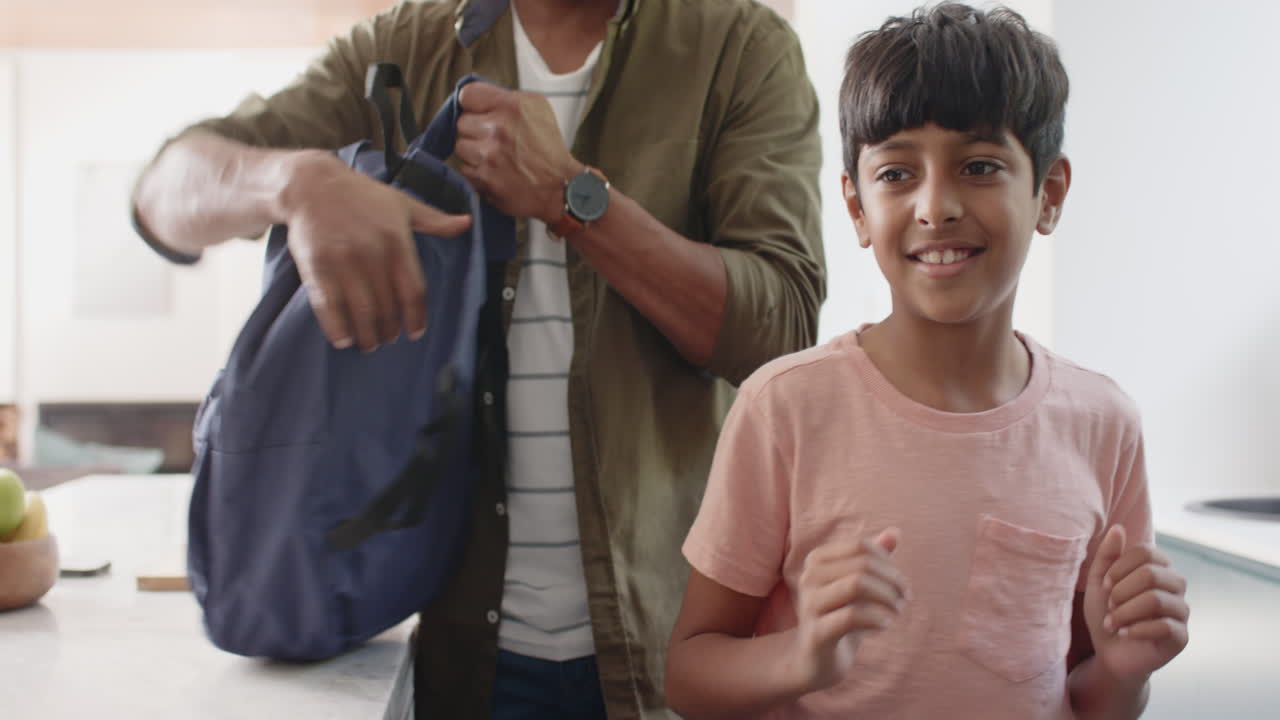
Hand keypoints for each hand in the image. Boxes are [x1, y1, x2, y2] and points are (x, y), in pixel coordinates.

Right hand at [279, 150, 470, 351]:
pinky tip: (343, 339)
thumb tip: (467, 223)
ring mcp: (343, 263)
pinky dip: (337, 328)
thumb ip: (434, 220)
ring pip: (361, 313)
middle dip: (389, 330)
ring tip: (369, 343)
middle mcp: (372, 254)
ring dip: (367, 336)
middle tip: (389, 337)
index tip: (416, 332)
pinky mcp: (317, 268)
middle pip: (387, 308)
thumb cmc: (360, 195)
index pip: (413, 291)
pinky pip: (328, 307)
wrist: (311, 184)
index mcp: (396, 241)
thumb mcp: (402, 203)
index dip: (416, 317)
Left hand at [455, 82, 582, 223]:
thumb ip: (508, 98)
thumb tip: (483, 99)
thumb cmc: (549, 149)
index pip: (468, 94)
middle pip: (461, 122)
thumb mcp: (538, 108)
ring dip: (473, 152)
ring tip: (493, 156)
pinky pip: (465, 170)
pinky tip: (494, 171)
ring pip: (460, 147)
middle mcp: (498, 129)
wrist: (560, 186)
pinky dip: (476, 172)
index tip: (476, 111)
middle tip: (492, 138)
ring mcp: (488, 156)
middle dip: (474, 130)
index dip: (471, 104)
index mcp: (511, 107)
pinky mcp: (484, 179)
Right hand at [789, 528, 908, 693]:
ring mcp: (810, 604)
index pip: (861, 546)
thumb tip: (895, 532)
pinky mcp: (817, 632)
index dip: (888, 562)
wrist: (814, 660)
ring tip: (897, 612)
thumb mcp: (858, 586)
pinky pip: (853, 616)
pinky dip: (878, 618)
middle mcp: (809, 577)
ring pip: (857, 584)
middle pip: (862, 564)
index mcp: (817, 560)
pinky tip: (885, 625)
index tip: (900, 584)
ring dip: (887, 598)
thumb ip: (873, 559)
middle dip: (892, 581)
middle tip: (904, 600)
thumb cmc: (840, 617)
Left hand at [1084, 526, 1189, 681]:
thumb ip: (1107, 556)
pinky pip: (1164, 626)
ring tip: (1113, 622)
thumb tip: (1118, 528)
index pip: (1146, 551)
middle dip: (1121, 591)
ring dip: (1125, 612)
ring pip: (1156, 599)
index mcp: (1158, 568)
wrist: (1109, 652)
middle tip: (1110, 606)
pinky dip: (1136, 629)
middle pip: (1151, 574)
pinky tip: (1124, 633)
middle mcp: (1175, 585)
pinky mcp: (1181, 636)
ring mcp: (1181, 611)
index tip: (1105, 585)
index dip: (1120, 567)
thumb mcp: (1099, 582)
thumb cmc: (1106, 613)